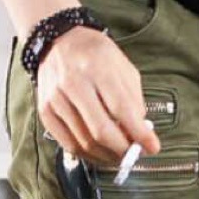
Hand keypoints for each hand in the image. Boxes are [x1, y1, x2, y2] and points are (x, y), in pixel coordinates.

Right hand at [36, 27, 161, 165]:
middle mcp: (73, 83)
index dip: (139, 134)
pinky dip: (88, 155)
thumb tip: (142, 134)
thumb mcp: (124, 69)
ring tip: (120, 155)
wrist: (58, 41)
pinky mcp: (45, 110)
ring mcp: (56, 98)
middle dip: (123, 151)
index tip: (153, 147)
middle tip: (134, 155)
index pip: (122, 109)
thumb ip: (135, 101)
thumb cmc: (96, 56)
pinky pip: (68, 144)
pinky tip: (100, 153)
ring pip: (85, 142)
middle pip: (101, 131)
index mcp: (97, 69)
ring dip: (107, 156)